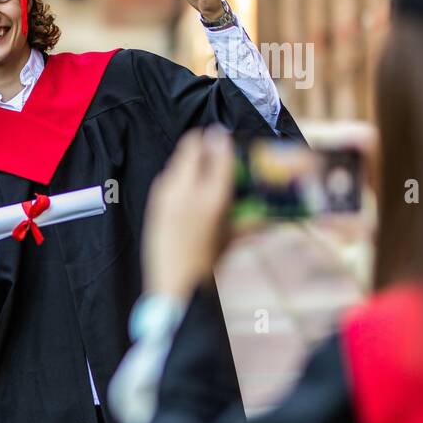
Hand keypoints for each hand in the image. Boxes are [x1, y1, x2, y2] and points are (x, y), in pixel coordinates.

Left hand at [143, 126, 236, 299]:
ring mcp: (166, 195)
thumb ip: (250, 218)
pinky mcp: (154, 203)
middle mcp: (187, 191)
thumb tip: (269, 207)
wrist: (173, 284)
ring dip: (191, 157)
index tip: (227, 137)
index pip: (219, 154)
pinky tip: (186, 185)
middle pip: (193, 147)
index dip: (223, 141)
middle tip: (213, 143)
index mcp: (212, 199)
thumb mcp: (233, 238)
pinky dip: (178, 174)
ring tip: (201, 163)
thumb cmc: (208, 264)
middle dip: (204, 143)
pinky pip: (168, 178)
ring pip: (178, 161)